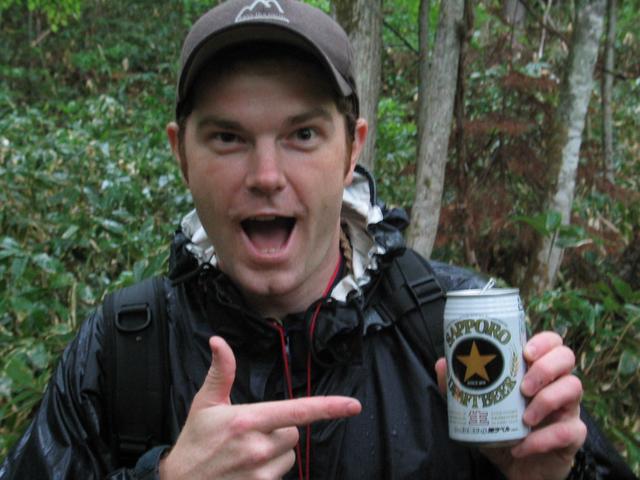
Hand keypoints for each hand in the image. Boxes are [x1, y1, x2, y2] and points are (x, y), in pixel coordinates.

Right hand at [159, 336, 361, 478]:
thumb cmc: (194, 442)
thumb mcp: (205, 404)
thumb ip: (221, 372)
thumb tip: (218, 341)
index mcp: (247, 421)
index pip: (297, 411)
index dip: (328, 408)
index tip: (353, 406)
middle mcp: (258, 447)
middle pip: (293, 432)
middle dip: (280, 430)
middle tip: (250, 434)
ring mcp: (261, 472)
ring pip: (289, 455)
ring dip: (275, 453)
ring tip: (245, 454)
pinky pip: (280, 474)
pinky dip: (269, 470)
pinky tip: (246, 470)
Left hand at [435, 331, 586, 479]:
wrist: (517, 467)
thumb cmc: (501, 428)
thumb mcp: (478, 407)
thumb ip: (461, 386)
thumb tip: (443, 363)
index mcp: (535, 370)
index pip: (551, 342)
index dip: (543, 341)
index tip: (525, 352)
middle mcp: (556, 383)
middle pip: (567, 357)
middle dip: (545, 367)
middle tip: (523, 387)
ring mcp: (568, 408)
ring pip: (574, 387)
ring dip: (547, 400)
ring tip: (524, 418)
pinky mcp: (573, 435)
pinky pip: (569, 431)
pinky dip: (543, 439)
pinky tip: (523, 446)